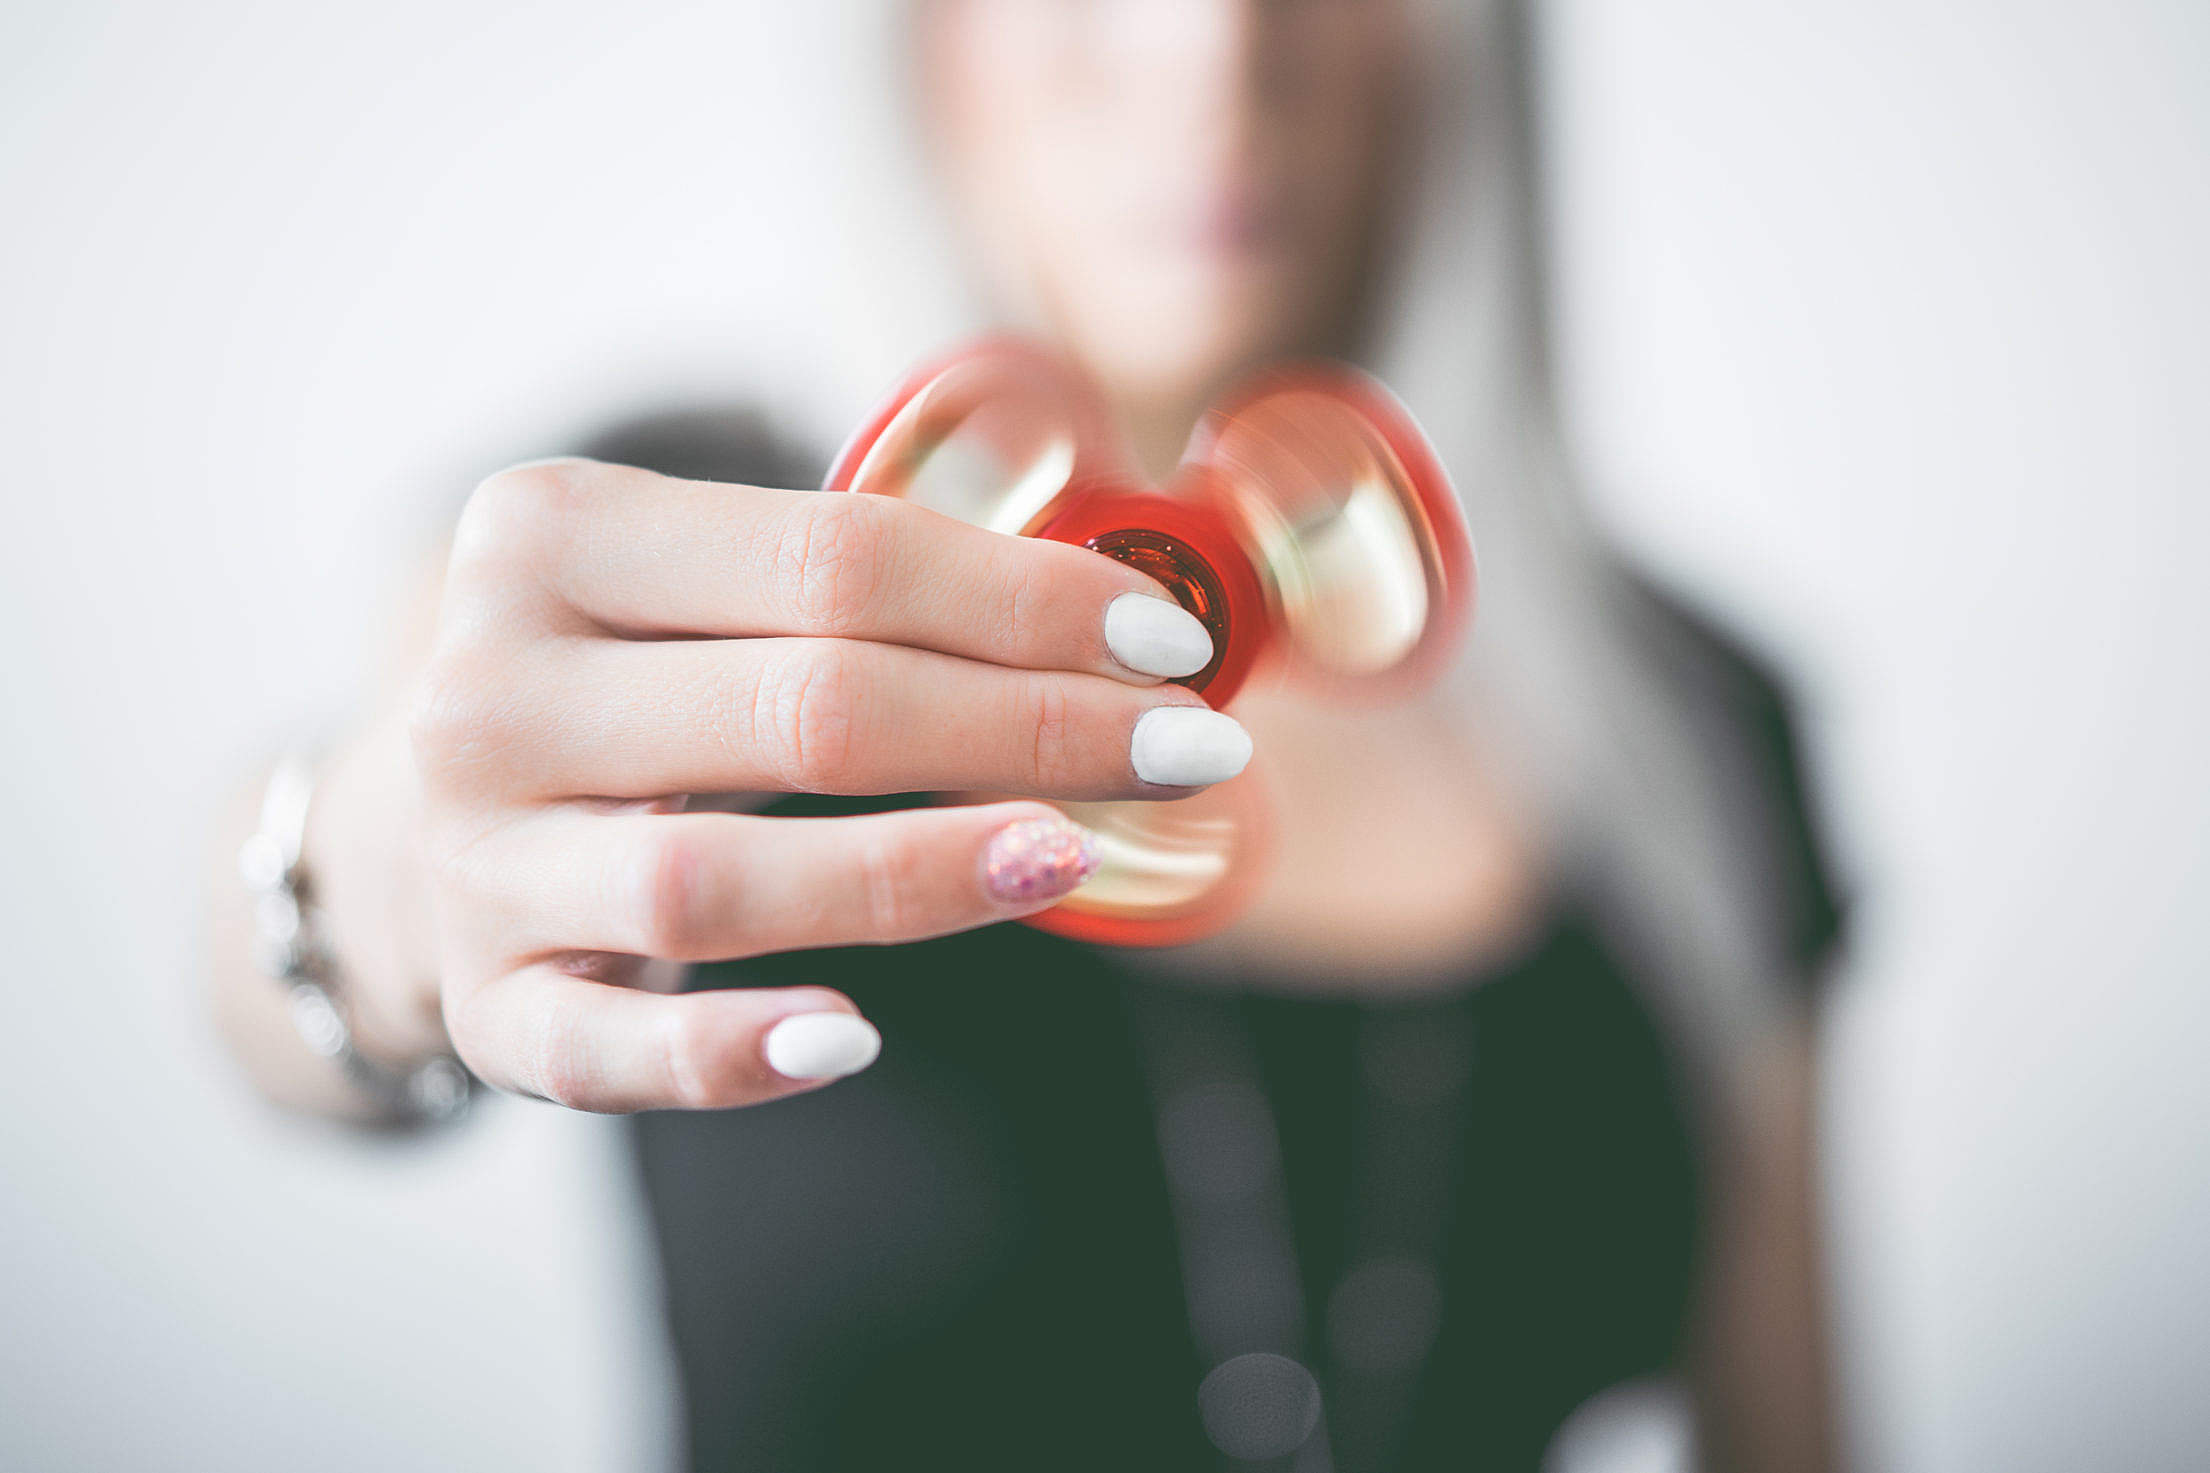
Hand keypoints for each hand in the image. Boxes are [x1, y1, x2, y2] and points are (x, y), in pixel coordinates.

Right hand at [323, 457, 1248, 1113]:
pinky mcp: (486, 1003)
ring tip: (1072, 857)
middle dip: (1029, 726)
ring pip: (716, 880)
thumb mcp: (693, 586)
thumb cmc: (621, 682)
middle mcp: (487, 689)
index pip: (837, 555)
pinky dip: (730, 1054)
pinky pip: (608, 1051)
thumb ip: (856, 581)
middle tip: (1187, 749)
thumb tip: (1117, 614)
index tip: (1171, 641)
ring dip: (916, 873)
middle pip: (808, 709)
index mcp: (553, 533)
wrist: (410, 827)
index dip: (1026, 601)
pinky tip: (850, 1038)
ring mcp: (473, 858)